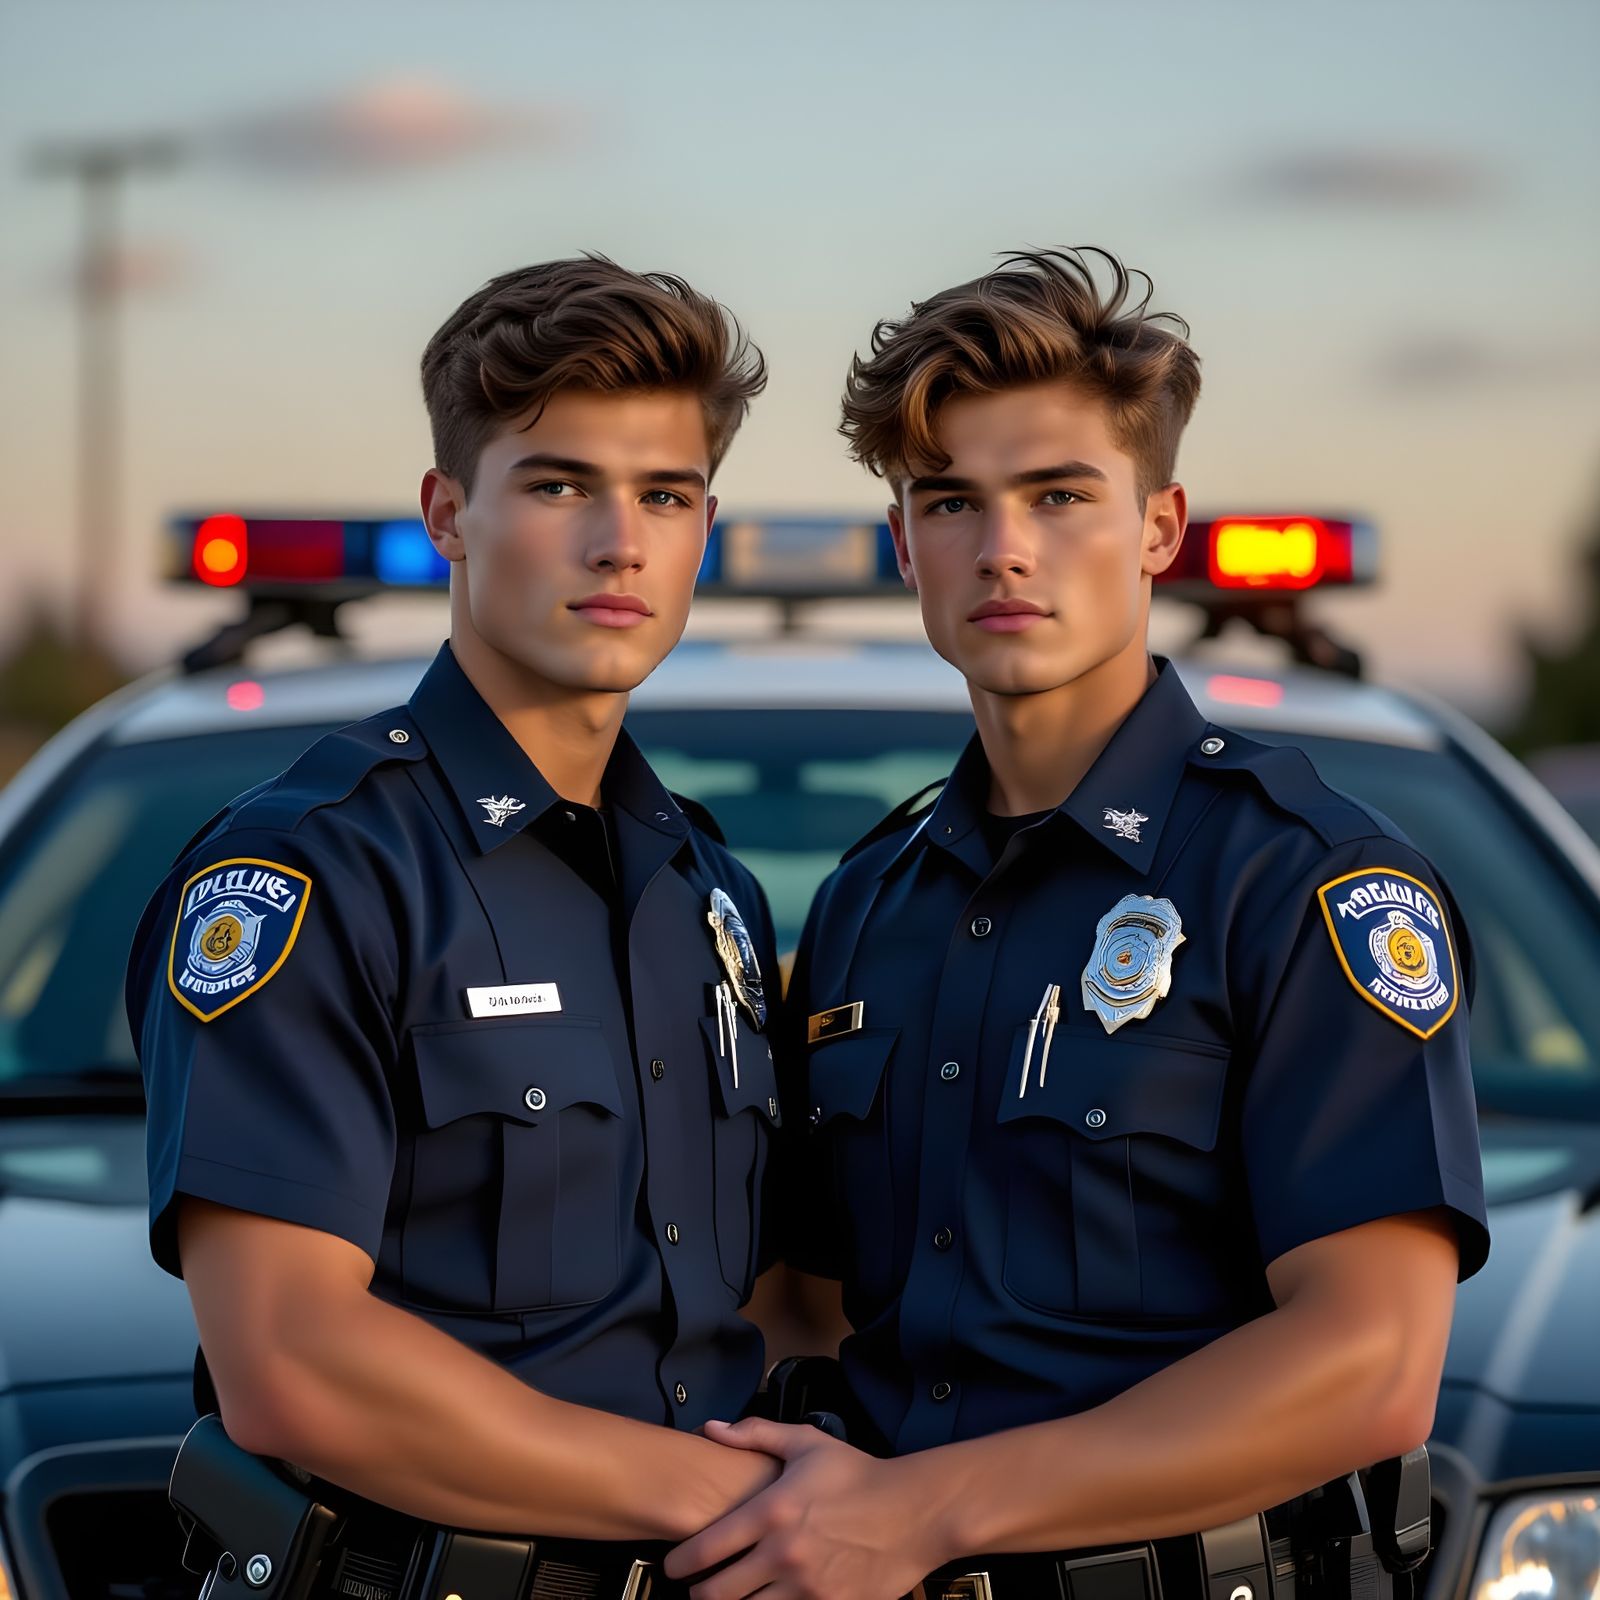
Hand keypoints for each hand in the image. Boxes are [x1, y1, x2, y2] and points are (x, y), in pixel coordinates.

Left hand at [663, 1418, 940, 1599]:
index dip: (679, 1563)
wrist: (913, 1513)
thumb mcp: (807, 1443)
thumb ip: (755, 1434)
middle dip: (700, 1594)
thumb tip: (711, 1429)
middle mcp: (782, 1555)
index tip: (672, 1566)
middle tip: (699, 1588)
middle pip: (716, 1594)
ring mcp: (806, 1589)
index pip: (706, 1548)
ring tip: (731, 1597)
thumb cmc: (857, 1475)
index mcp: (771, 1511)